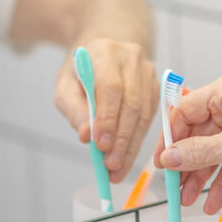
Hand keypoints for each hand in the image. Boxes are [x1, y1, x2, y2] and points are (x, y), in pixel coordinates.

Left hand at [55, 38, 158, 182]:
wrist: (103, 55)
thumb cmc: (81, 74)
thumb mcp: (65, 88)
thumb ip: (74, 110)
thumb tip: (87, 136)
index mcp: (105, 52)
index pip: (110, 87)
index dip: (107, 118)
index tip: (101, 145)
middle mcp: (131, 57)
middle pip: (131, 103)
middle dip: (121, 138)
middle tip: (111, 165)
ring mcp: (148, 71)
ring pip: (144, 114)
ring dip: (130, 145)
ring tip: (117, 169)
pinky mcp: (156, 87)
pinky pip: (150, 118)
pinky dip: (137, 141)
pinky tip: (126, 158)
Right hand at [153, 71, 221, 213]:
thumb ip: (197, 153)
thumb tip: (171, 157)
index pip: (185, 110)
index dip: (171, 138)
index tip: (162, 161)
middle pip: (199, 133)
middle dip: (187, 163)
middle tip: (174, 186)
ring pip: (216, 149)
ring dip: (202, 175)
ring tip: (189, 199)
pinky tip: (213, 200)